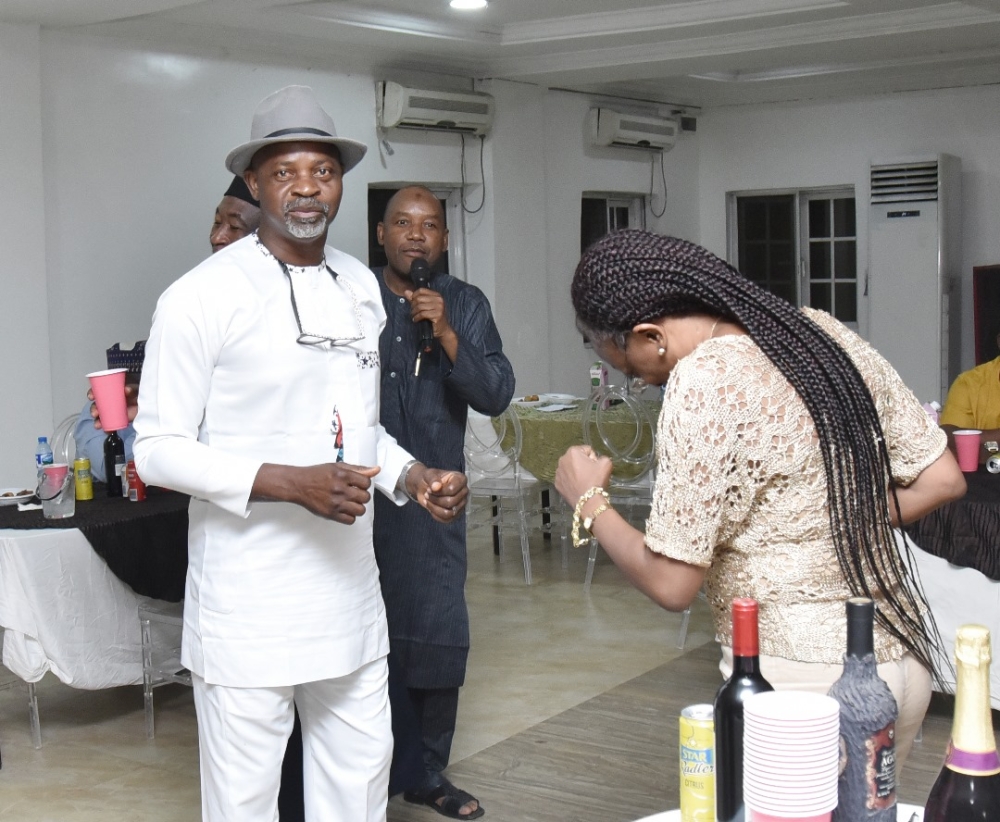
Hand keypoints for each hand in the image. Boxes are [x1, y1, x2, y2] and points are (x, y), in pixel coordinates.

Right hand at [89, 383, 138, 428]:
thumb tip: (126, 390)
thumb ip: (131, 389)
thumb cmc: (138, 394)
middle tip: (95, 413)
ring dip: (97, 421)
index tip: (91, 397)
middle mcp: (108, 402)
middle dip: (93, 410)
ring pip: (101, 417)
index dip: (92, 393)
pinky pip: (110, 425)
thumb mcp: (135, 389)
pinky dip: (107, 429)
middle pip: (97, 406)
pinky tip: (107, 431)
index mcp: (110, 392)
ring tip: (98, 425)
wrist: (147, 404)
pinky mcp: (118, 420)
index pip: (97, 392)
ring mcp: (112, 412)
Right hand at [255, 463, 380, 523]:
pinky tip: (344, 510)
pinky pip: (350, 520)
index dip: (364, 484)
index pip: (367, 483)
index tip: (358, 484)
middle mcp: (340, 489)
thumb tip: (376, 470)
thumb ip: (358, 469)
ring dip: (357, 507)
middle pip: (365, 497)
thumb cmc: (317, 475)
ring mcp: (335, 503)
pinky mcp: (330, 514)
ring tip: (349, 502)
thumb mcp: (338, 466)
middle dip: (361, 495)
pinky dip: (349, 516)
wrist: (299, 485)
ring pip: (360, 510)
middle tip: (353, 493)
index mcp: (343, 475)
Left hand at [405, 287, 453, 341]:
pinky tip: (415, 320)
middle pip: (419, 298)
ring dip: (414, 312)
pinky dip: (417, 317)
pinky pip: (422, 314)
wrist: (443, 330)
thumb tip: (406, 292)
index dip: (414, 296)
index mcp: (437, 295)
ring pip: (420, 306)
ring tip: (413, 316)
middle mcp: (439, 300)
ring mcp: (439, 307)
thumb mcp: (425, 307)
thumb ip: (415, 299)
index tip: (411, 303)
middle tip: (412, 312)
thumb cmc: (433, 318)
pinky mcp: (438, 315)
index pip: (421, 290)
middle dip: (413, 306)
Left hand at [406, 464, 468, 523]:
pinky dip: (435, 515)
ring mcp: (461, 504)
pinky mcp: (456, 514)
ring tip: (428, 501)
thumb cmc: (429, 478)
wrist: (424, 486)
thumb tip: (436, 487)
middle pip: (451, 502)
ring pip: (449, 513)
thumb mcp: (429, 475)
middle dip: (435, 500)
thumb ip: (433, 479)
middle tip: (427, 494)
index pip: (452, 490)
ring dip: (434, 508)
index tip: (430, 488)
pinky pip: (446, 520)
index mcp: (460, 479)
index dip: (439, 492)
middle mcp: (464, 491)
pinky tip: (431, 507)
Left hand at [555, 445, 613, 506]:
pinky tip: (577, 486)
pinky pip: (565, 478)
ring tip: (583, 481)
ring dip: (576, 472)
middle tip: (590, 474)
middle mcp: (562, 460)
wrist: (588, 501)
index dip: (594, 458)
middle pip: (577, 458)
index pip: (587, 450)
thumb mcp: (606, 464)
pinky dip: (570, 480)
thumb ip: (602, 457)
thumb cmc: (595, 480)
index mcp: (572, 452)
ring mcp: (557, 473)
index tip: (595, 467)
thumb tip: (597, 460)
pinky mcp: (556, 483)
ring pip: (570, 468)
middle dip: (583, 464)